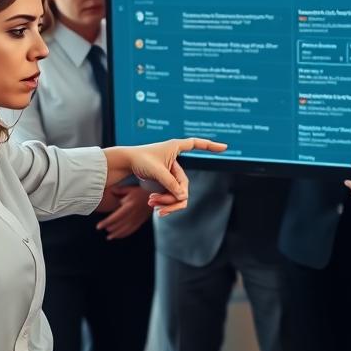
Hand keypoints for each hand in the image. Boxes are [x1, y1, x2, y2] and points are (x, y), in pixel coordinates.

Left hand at [96, 185, 151, 239]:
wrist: (157, 194)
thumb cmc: (142, 190)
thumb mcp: (130, 188)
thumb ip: (119, 190)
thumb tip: (110, 192)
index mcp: (129, 205)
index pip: (115, 217)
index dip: (106, 222)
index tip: (98, 227)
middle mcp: (133, 214)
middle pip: (119, 224)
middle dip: (110, 228)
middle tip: (103, 229)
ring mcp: (138, 218)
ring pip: (125, 229)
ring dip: (116, 234)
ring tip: (109, 236)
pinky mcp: (141, 221)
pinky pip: (132, 230)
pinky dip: (124, 234)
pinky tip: (118, 236)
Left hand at [103, 138, 226, 215]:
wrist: (125, 164)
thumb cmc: (140, 160)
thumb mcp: (156, 172)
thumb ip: (171, 183)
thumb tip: (183, 196)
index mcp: (176, 148)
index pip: (197, 144)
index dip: (211, 146)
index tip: (225, 147)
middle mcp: (176, 162)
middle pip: (184, 186)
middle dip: (172, 198)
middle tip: (156, 205)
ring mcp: (172, 173)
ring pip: (179, 194)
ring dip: (167, 202)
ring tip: (152, 205)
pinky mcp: (166, 182)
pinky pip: (172, 197)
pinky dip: (164, 202)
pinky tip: (154, 206)